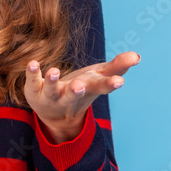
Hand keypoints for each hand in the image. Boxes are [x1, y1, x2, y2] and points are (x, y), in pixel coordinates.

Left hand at [24, 51, 140, 142]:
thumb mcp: (99, 77)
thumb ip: (117, 66)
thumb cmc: (82, 89)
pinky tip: (32, 63)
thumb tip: (137, 56)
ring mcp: (52, 95)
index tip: (120, 81)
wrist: (55, 114)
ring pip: (52, 90)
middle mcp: (70, 95)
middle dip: (76, 90)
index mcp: (89, 90)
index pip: (101, 87)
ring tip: (53, 71)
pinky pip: (32, 81)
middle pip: (74, 94)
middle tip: (79, 86)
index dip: (110, 84)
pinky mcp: (35, 90)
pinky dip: (32, 73)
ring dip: (52, 81)